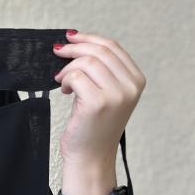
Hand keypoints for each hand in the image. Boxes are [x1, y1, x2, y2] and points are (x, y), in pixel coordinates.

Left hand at [52, 29, 145, 168]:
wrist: (91, 156)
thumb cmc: (94, 124)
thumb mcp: (106, 92)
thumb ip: (101, 69)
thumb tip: (76, 40)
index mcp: (136, 80)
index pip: (113, 46)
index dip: (89, 38)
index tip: (71, 37)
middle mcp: (131, 86)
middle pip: (99, 50)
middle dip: (74, 48)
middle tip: (58, 53)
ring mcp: (117, 95)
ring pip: (86, 61)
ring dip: (68, 68)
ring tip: (63, 81)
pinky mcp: (98, 103)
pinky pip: (76, 76)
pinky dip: (65, 80)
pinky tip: (65, 91)